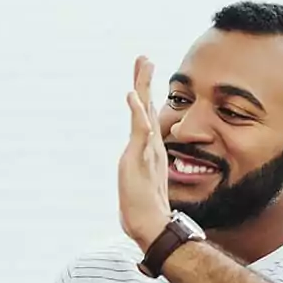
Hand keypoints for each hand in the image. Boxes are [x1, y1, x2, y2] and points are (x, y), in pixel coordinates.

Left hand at [119, 56, 170, 249]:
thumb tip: (139, 177)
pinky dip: (136, 112)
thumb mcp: (139, 186)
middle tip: (144, 58)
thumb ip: (140, 178)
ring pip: (145, 112)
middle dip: (145, 81)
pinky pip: (140, 130)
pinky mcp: (141, 157)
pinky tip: (131, 96)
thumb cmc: (145, 210)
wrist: (150, 225)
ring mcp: (147, 150)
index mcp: (149, 149)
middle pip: (147, 106)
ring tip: (143, 64)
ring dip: (143, 86)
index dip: (144, 96)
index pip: (146, 116)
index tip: (142, 76)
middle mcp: (150, 145)